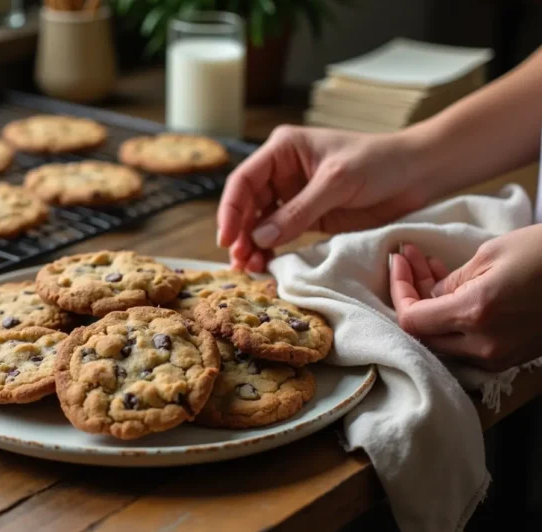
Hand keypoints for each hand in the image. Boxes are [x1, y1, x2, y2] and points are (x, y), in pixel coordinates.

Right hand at [217, 126, 428, 271]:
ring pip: (260, 222)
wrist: (418, 174)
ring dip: (252, 244)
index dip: (231, 210)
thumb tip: (259, 237)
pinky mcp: (308, 216)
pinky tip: (266, 263)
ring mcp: (294, 195)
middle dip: (240, 232)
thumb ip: (298, 210)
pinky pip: (280, 234)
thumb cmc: (380, 162)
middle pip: (247, 204)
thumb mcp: (337, 182)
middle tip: (238, 261)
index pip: (244, 180)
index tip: (227, 238)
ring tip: (249, 267)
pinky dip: (271, 249)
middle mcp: (282, 171)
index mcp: (283, 150)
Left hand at [390, 228, 541, 371]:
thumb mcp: (490, 255)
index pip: (412, 320)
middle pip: (423, 334)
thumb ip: (450, 281)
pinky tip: (450, 288)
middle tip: (409, 261)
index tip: (399, 261)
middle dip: (410, 295)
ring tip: (428, 268)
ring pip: (443, 340)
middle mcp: (484, 345)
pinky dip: (451, 318)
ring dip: (429, 306)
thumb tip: (428, 295)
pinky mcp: (511, 358)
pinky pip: (467, 344)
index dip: (399, 291)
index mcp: (475, 315)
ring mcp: (499, 356)